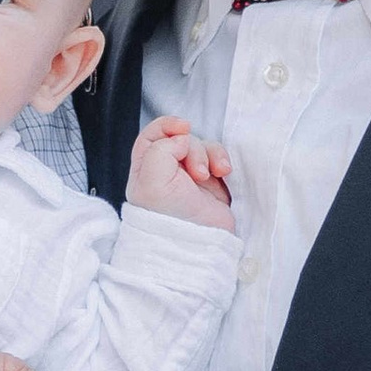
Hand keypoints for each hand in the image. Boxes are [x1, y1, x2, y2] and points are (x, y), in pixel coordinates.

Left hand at [128, 115, 234, 230]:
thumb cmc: (169, 217)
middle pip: (182, 139)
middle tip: (197, 173)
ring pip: (203, 147)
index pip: (153, 135)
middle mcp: (167, 171)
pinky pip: (219, 158)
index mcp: (146, 170)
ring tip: (211, 175)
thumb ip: (161, 149)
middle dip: (193, 149)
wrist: (198, 244)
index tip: (183, 128)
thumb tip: (182, 139)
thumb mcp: (151, 180)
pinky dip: (222, 160)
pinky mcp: (213, 183)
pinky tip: (224, 172)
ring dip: (210, 155)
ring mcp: (191, 177)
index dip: (167, 126)